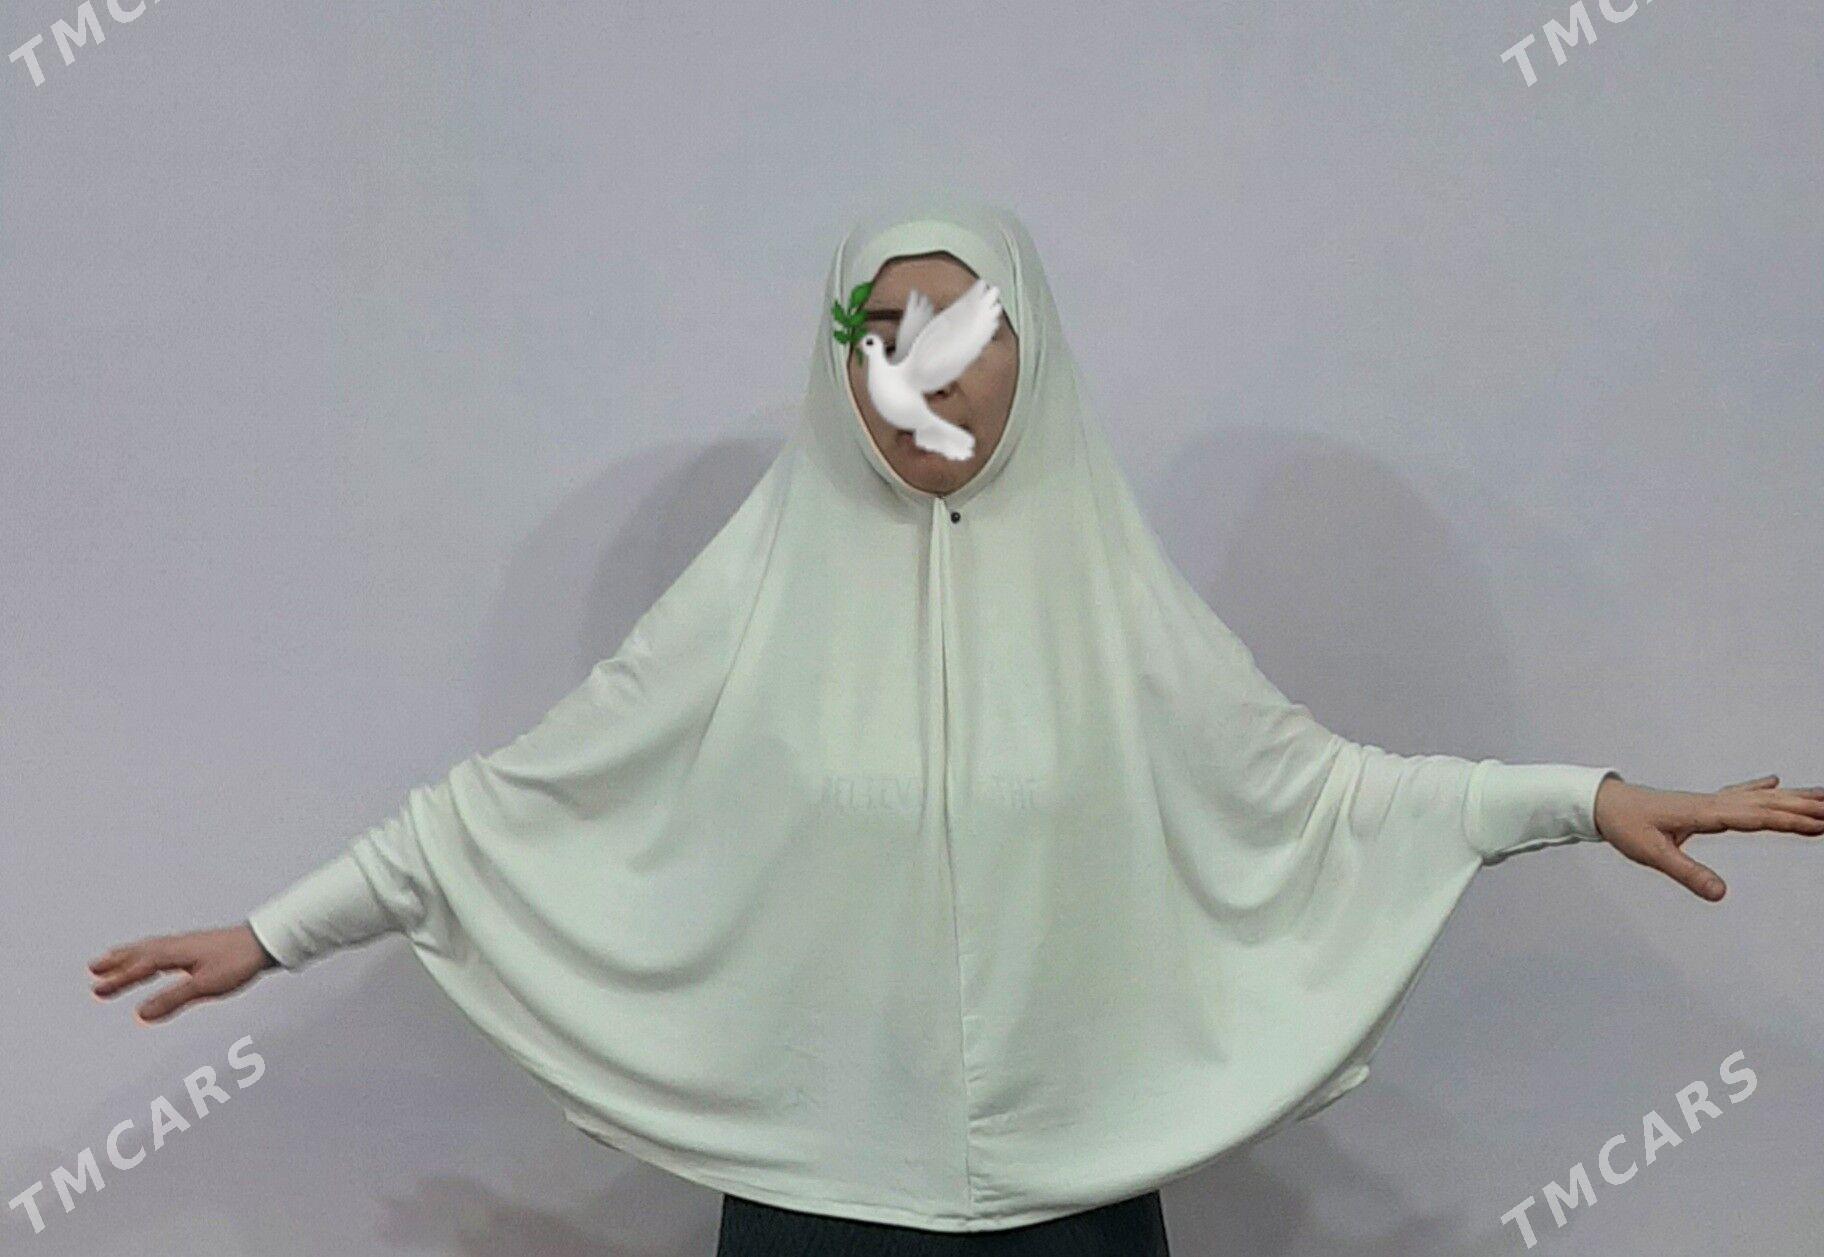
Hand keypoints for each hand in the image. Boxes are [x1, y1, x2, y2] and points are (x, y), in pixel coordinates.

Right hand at [88, 923, 276, 1024]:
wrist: (265, 942)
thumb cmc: (238, 961)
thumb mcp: (204, 986)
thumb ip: (173, 999)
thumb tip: (142, 1014)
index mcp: (176, 953)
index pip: (141, 966)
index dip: (119, 979)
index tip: (97, 991)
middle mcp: (177, 945)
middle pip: (141, 953)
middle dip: (117, 962)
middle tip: (93, 970)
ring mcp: (187, 943)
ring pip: (150, 948)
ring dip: (129, 955)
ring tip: (111, 960)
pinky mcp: (197, 946)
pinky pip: (162, 948)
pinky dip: (147, 953)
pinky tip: (151, 958)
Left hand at [1593, 773, 1823, 900]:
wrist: (1602, 802)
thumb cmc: (1625, 826)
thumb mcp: (1653, 855)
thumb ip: (1688, 874)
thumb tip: (1721, 894)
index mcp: (1705, 813)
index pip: (1756, 817)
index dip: (1789, 821)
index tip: (1821, 824)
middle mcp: (1712, 803)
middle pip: (1767, 803)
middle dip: (1804, 807)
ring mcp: (1709, 801)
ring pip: (1760, 797)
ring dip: (1793, 797)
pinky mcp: (1702, 803)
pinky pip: (1740, 794)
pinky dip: (1761, 789)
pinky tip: (1775, 782)